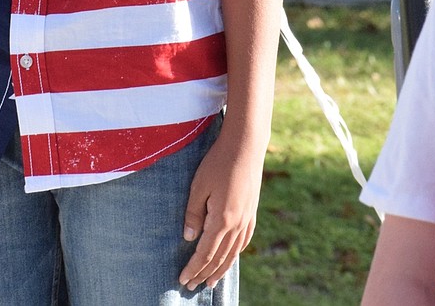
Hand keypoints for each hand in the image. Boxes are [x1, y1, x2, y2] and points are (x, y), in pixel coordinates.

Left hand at [178, 128, 263, 290]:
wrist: (245, 146)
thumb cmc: (218, 162)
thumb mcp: (199, 186)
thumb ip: (194, 213)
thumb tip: (189, 238)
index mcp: (222, 220)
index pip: (205, 252)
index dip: (193, 268)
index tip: (183, 279)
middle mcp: (237, 225)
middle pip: (219, 258)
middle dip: (205, 273)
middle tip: (192, 287)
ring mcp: (247, 220)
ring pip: (233, 253)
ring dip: (221, 269)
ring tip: (211, 281)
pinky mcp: (252, 212)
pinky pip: (243, 241)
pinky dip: (235, 254)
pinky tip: (230, 257)